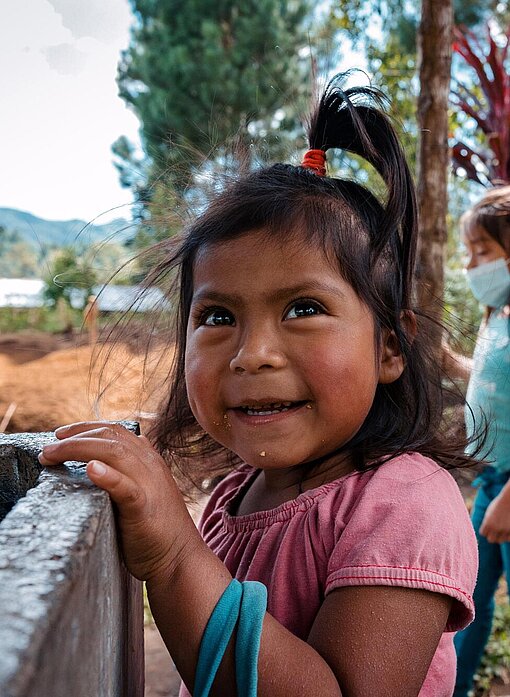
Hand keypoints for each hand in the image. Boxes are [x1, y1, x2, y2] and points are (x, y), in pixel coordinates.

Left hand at [39, 421, 200, 581]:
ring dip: (78, 449)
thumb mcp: (143, 491)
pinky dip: (108, 476)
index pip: (114, 430)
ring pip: (114, 452)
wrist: (179, 559)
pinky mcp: (144, 508)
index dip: (84, 428)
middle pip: (109, 436)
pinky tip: (91, 470)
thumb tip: (106, 457)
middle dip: (73, 437)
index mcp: (148, 458)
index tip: (59, 435)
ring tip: (52, 456)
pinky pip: (126, 487)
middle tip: (46, 450)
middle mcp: (149, 464)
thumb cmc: (155, 529)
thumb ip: (128, 473)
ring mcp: (149, 483)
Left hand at [480, 494, 509, 542]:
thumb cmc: (499, 504)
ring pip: (500, 540)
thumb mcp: (489, 512)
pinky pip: (508, 539)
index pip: (483, 533)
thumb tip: (485, 531)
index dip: (485, 530)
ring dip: (501, 536)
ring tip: (502, 528)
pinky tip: (508, 529)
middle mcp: (495, 528)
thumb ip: (487, 521)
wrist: (509, 500)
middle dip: (492, 536)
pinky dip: (508, 536)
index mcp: (487, 523)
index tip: (488, 527)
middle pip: (490, 540)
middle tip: (495, 531)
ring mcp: (504, 530)